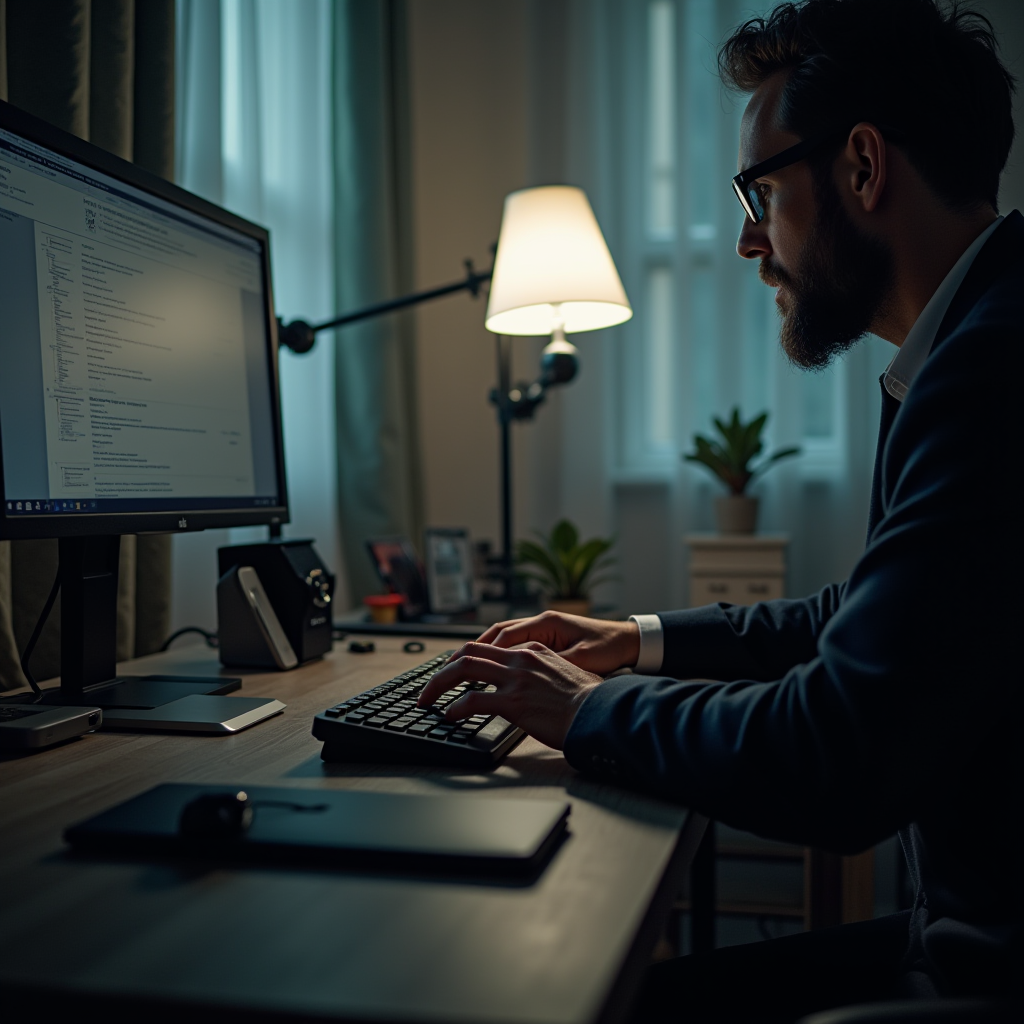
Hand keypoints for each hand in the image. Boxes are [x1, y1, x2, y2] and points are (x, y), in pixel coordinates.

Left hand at [416, 642, 602, 749]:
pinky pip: (473, 700)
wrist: (601, 712)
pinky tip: (449, 715)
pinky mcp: (513, 702)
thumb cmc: (589, 701)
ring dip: (438, 684)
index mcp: (533, 651)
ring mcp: (515, 679)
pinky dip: (455, 707)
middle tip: (429, 687)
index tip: (452, 671)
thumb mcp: (567, 675)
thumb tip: (535, 687)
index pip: (489, 647)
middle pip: (468, 652)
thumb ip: (544, 674)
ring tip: (427, 700)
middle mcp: (520, 659)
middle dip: (442, 669)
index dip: (465, 658)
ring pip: (463, 669)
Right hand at [474, 611, 640, 676]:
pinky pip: (516, 643)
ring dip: (484, 651)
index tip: (464, 669)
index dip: (483, 654)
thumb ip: (553, 665)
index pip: (505, 637)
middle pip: (497, 633)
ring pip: (504, 637)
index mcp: (547, 624)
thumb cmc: (609, 649)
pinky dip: (500, 654)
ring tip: (463, 667)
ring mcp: (544, 629)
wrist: (630, 641)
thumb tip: (525, 677)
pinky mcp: (549, 639)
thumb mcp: (582, 660)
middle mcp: (542, 622)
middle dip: (473, 649)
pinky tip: (491, 668)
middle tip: (451, 667)